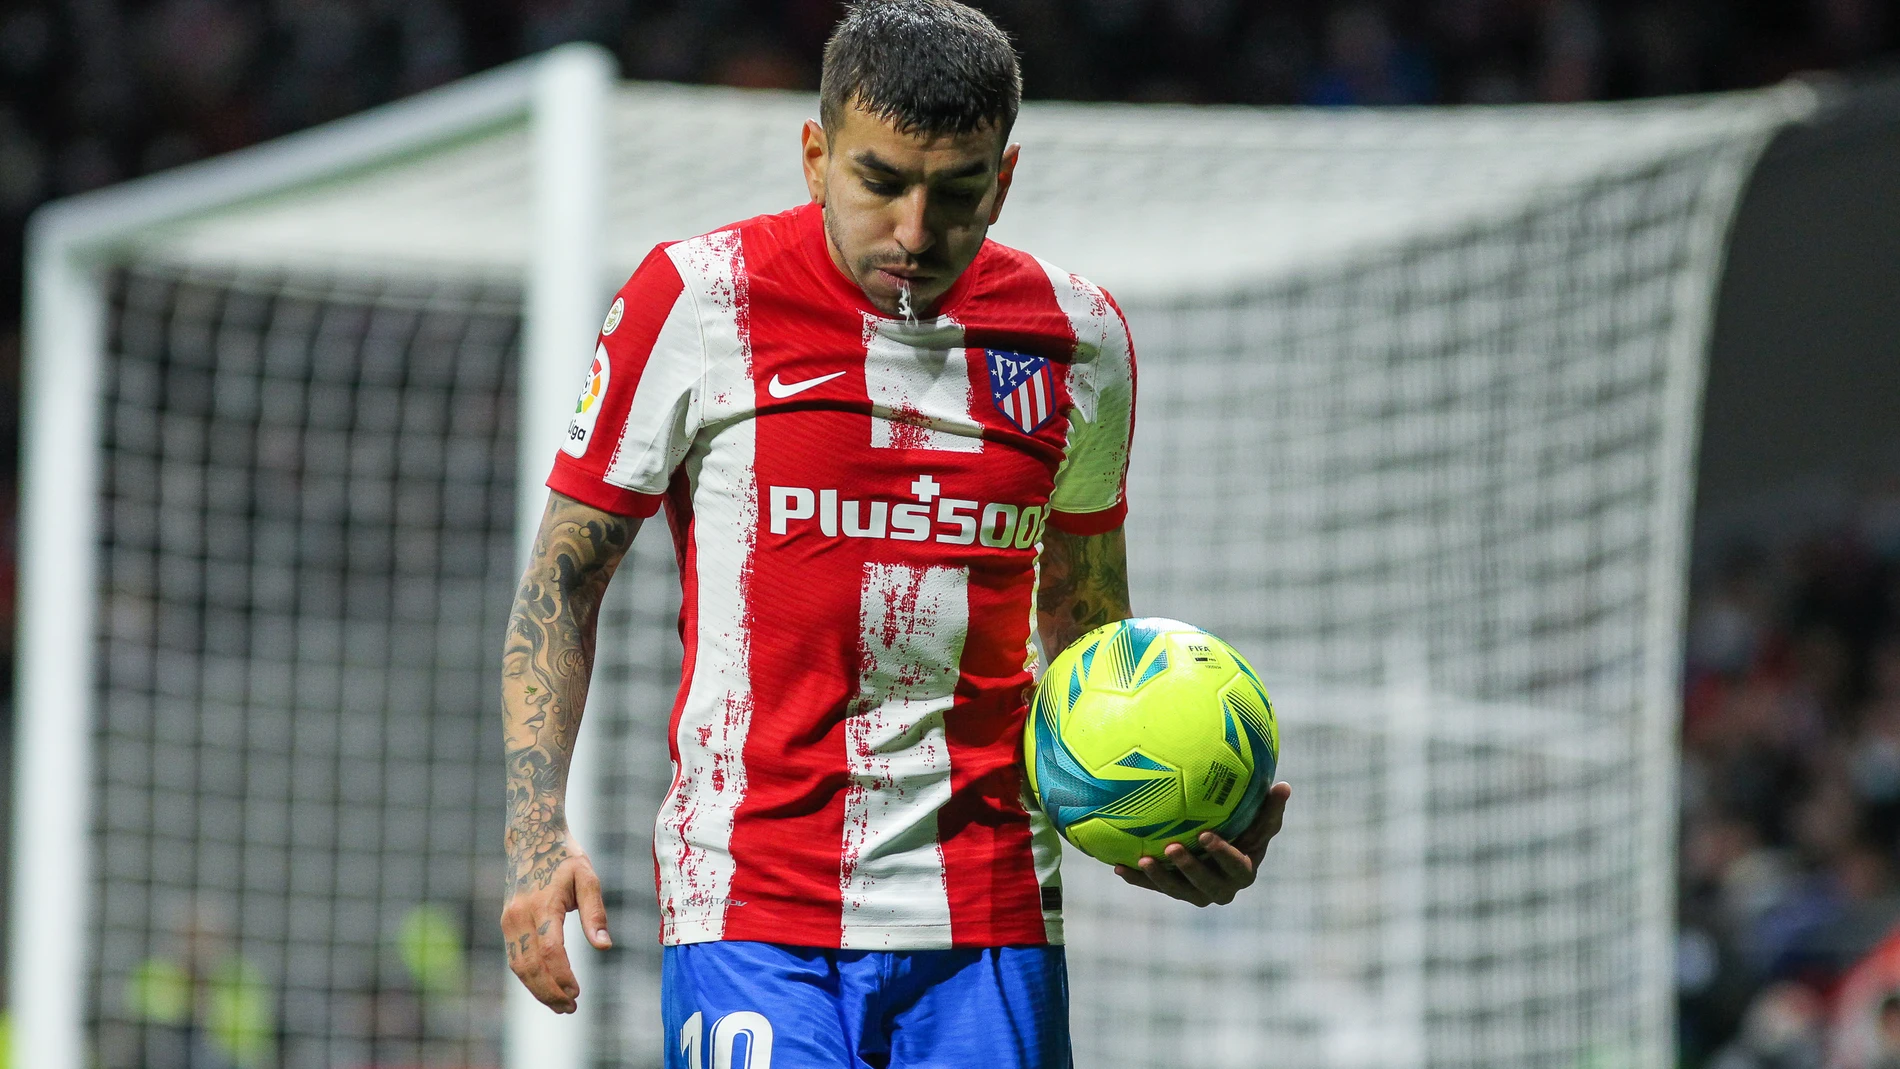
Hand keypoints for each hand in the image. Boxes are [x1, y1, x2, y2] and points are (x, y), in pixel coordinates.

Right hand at [500, 848, 611, 1012]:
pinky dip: (529, 978)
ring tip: (561, 1006)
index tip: (577, 992)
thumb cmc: (564, 857)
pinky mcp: (506, 924)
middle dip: (550, 992)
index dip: (562, 975)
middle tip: (571, 1008)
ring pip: (519, 967)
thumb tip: (603, 946)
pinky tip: (546, 988)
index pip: (550, 950)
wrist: (531, 838)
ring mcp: (509, 921)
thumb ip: (595, 912)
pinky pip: (514, 958)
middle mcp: (519, 916)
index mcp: (542, 905)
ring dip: (538, 990)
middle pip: (531, 966)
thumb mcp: (587, 877)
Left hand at [1113, 781, 1290, 906]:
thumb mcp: (1259, 820)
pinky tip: (1118, 866)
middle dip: (1189, 869)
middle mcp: (1221, 888)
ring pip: (1178, 890)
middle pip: (1206, 885)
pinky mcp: (1174, 889)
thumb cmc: (1246, 829)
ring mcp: (1196, 892)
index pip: (1236, 866)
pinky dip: (1138, 878)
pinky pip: (1155, 886)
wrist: (1222, 849)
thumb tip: (1285, 786)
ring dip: (1159, 878)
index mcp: (1243, 870)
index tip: (1206, 834)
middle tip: (1172, 847)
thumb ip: (1270, 808)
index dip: (1222, 853)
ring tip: (1143, 860)